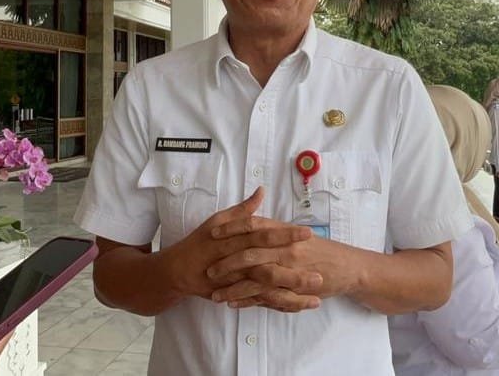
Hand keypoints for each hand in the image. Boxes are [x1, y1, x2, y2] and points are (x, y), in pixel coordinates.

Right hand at [160, 187, 313, 301]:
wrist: (177, 271)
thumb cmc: (199, 243)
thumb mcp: (218, 220)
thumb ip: (243, 210)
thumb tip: (261, 191)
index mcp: (233, 239)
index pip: (263, 235)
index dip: (286, 234)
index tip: (308, 233)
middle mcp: (234, 262)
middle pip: (268, 266)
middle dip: (294, 271)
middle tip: (321, 273)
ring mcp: (234, 282)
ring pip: (265, 289)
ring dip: (291, 293)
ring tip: (317, 296)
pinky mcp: (234, 295)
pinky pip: (258, 302)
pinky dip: (278, 305)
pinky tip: (298, 307)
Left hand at [206, 230, 363, 311]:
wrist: (349, 267)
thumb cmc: (320, 250)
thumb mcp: (297, 234)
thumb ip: (275, 228)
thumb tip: (254, 216)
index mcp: (284, 232)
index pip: (253, 225)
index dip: (231, 229)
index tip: (212, 233)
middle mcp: (286, 248)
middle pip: (250, 252)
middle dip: (226, 262)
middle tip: (208, 270)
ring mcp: (291, 269)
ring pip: (256, 278)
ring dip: (234, 288)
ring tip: (215, 295)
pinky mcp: (295, 288)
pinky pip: (268, 296)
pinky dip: (250, 301)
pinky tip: (234, 304)